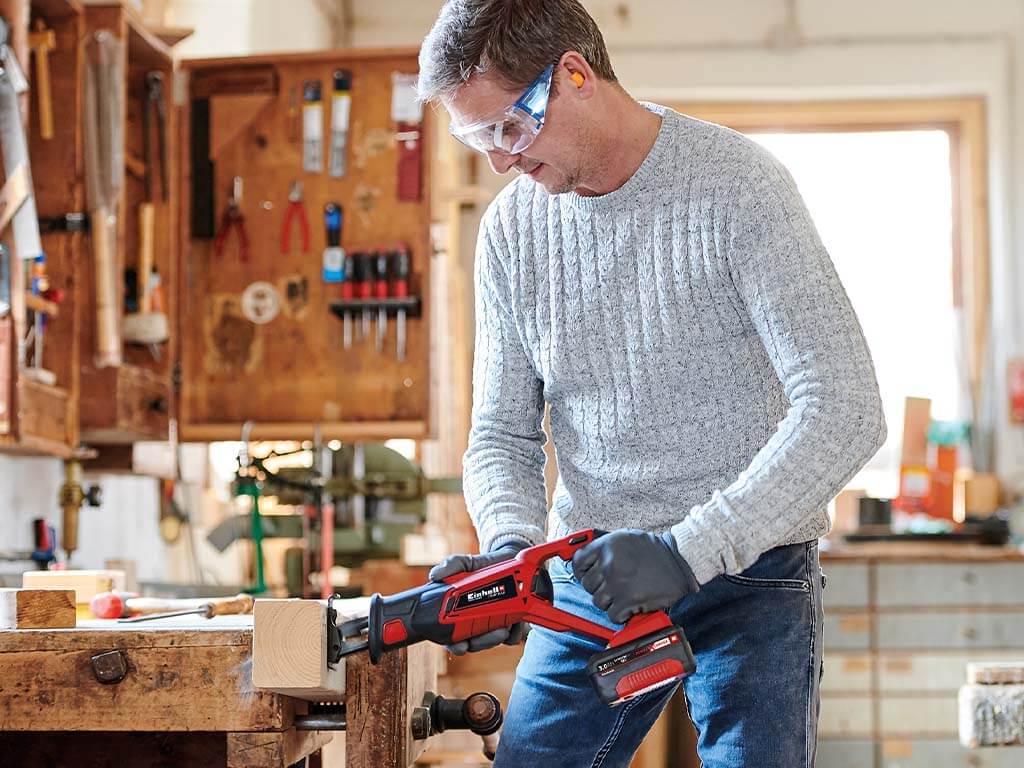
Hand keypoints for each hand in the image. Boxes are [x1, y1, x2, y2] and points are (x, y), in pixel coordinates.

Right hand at [428, 543, 528, 654]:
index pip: (452, 637)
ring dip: (499, 636)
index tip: (461, 646)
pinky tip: (517, 619)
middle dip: (484, 642)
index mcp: (458, 613)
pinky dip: (515, 632)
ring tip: (508, 623)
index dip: (455, 645)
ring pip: (493, 642)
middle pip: (475, 644)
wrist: (510, 559)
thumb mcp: (467, 563)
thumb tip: (434, 575)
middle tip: (495, 632)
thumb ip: (452, 565)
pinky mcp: (510, 626)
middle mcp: (474, 622)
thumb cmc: (483, 565)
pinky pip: (512, 638)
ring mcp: (492, 625)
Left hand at [572, 529, 698, 623]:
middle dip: (600, 587)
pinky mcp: (629, 600)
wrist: (681, 561)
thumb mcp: (626, 538)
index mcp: (607, 545)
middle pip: (587, 585)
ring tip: (624, 593)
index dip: (582, 572)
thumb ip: (605, 548)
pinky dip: (621, 613)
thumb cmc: (655, 551)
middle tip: (614, 584)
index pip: (578, 563)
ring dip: (610, 601)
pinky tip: (630, 603)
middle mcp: (609, 563)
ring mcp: (618, 583)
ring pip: (598, 601)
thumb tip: (587, 562)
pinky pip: (612, 615)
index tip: (588, 576)